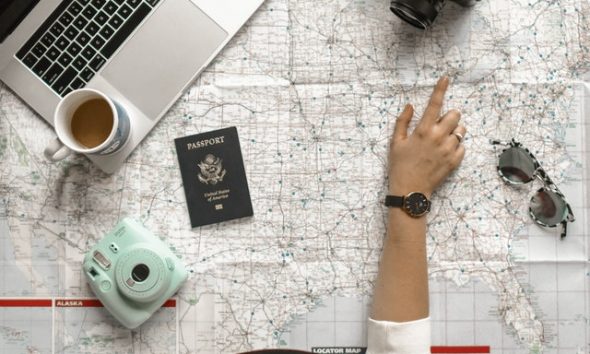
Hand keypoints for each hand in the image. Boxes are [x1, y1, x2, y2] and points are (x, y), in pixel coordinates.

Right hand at [388, 77, 465, 196]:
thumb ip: (402, 122)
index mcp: (422, 130)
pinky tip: (444, 153)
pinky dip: (455, 147)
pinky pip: (462, 146)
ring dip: (454, 131)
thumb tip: (411, 106)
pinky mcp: (454, 161)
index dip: (441, 88)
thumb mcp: (395, 142)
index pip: (435, 104)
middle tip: (440, 125)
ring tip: (442, 140)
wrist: (410, 190)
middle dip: (449, 116)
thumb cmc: (400, 165)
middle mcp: (438, 137)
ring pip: (461, 130)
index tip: (446, 78)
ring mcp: (448, 149)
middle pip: (455, 114)